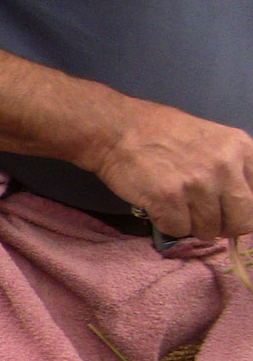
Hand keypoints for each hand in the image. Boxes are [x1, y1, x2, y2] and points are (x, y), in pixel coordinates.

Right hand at [88, 101, 252, 239]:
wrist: (120, 130)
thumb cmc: (165, 135)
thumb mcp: (215, 141)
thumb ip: (234, 169)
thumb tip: (241, 208)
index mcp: (242, 149)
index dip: (243, 212)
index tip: (227, 213)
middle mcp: (225, 166)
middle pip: (241, 222)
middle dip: (223, 227)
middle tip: (204, 219)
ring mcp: (197, 183)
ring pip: (209, 230)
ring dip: (192, 226)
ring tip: (177, 208)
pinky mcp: (168, 198)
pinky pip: (178, 230)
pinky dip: (167, 225)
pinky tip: (159, 207)